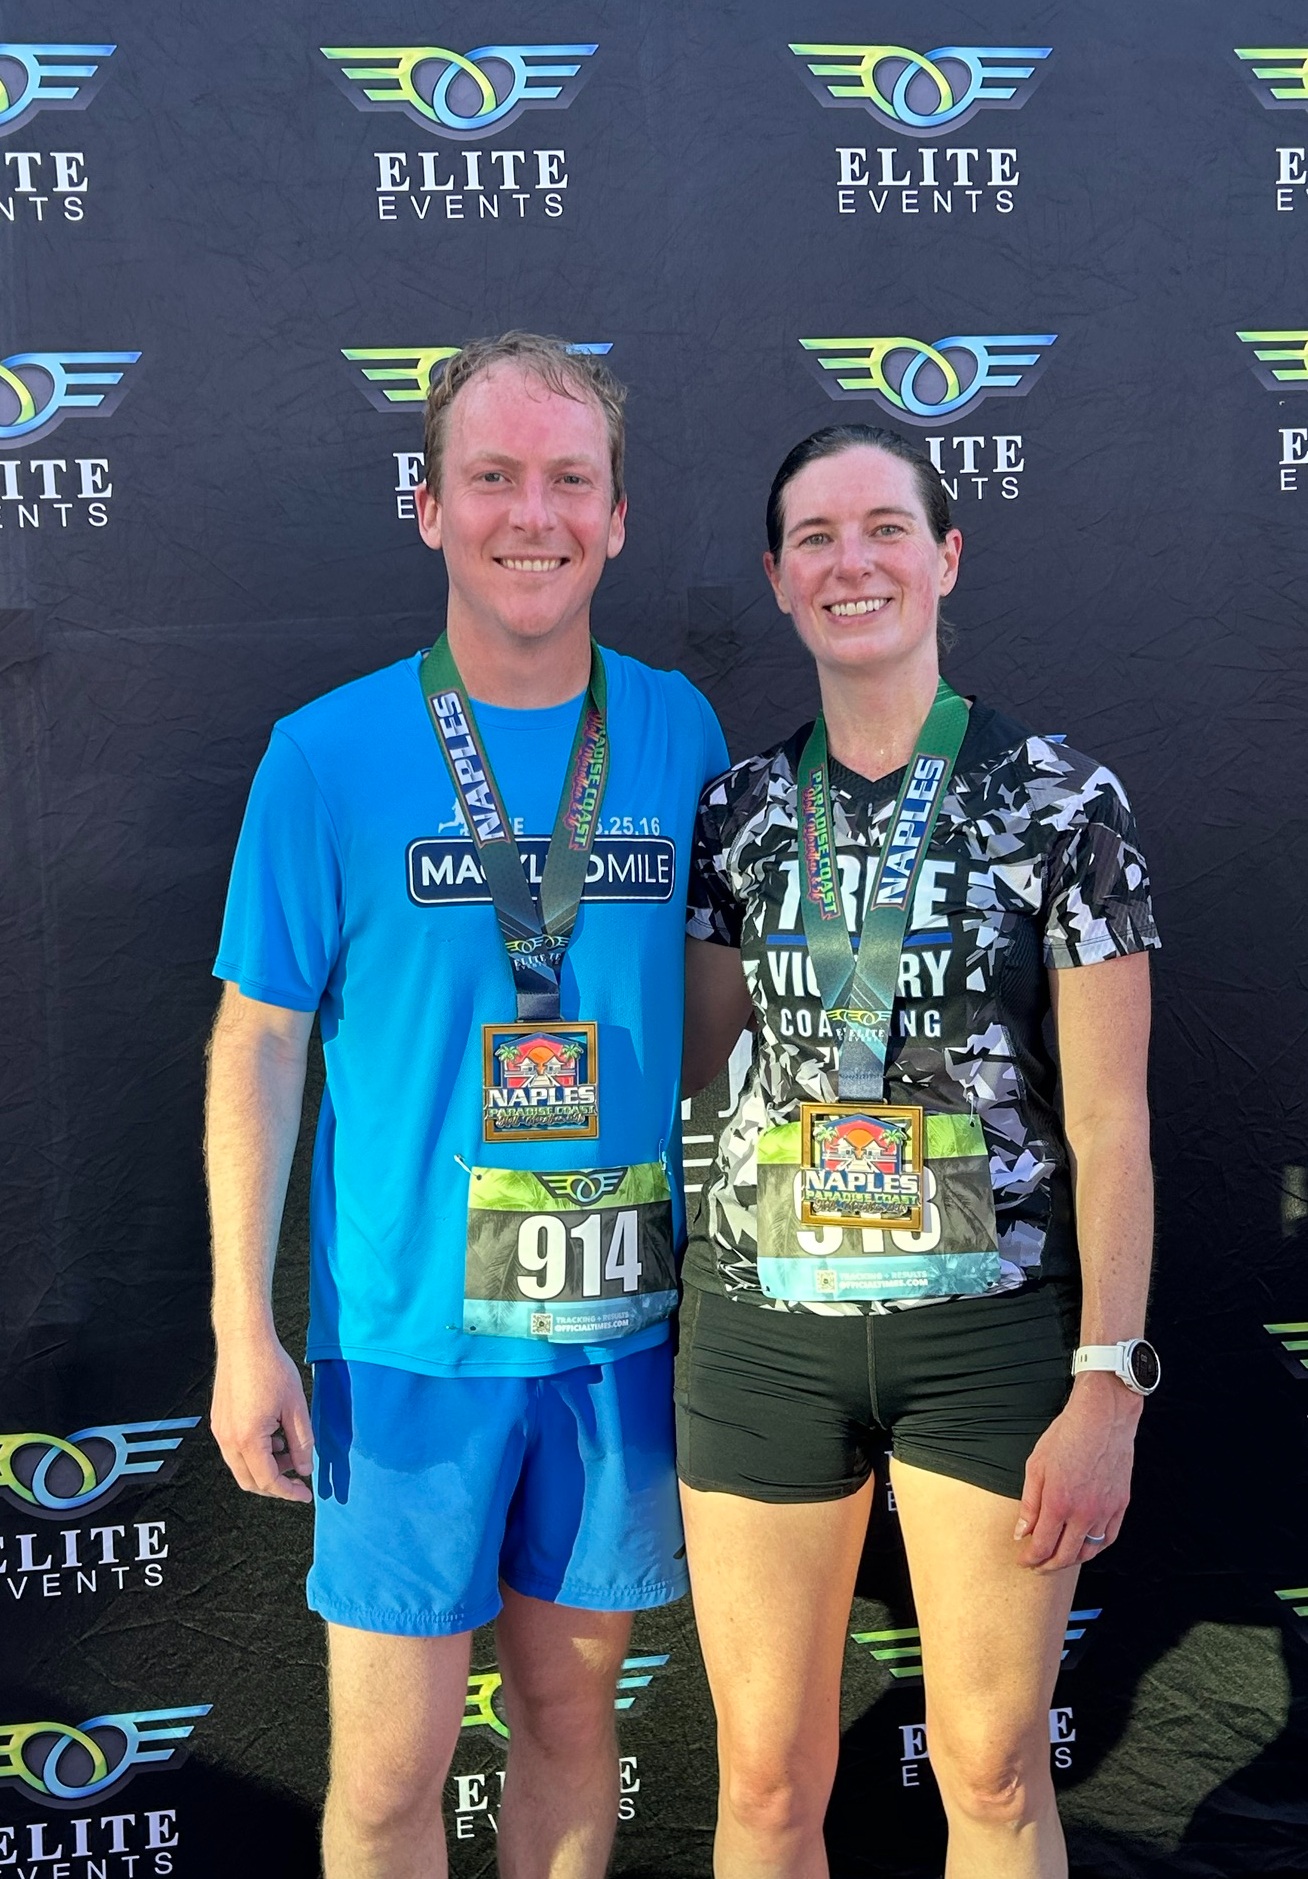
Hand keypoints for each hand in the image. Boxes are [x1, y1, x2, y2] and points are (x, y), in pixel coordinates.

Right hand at [211, 1331, 313, 1503]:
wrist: (244, 1340)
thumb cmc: (270, 1367)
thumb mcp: (296, 1407)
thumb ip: (302, 1443)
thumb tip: (305, 1469)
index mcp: (248, 1439)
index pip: (268, 1481)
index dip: (289, 1492)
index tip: (306, 1494)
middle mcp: (228, 1439)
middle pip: (250, 1481)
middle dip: (276, 1484)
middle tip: (298, 1477)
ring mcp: (220, 1431)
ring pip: (241, 1467)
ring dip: (265, 1467)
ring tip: (289, 1445)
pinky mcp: (218, 1421)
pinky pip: (235, 1450)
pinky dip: (255, 1452)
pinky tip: (273, 1434)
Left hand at [1013, 1372, 1140, 1570]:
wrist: (1102, 1418)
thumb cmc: (1066, 1436)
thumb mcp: (1036, 1466)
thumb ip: (1029, 1504)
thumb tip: (1022, 1533)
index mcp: (1058, 1503)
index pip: (1042, 1546)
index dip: (1030, 1559)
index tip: (1023, 1560)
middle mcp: (1083, 1513)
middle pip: (1065, 1556)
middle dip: (1048, 1565)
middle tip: (1038, 1565)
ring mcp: (1105, 1511)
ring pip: (1089, 1551)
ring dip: (1071, 1559)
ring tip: (1059, 1558)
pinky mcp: (1120, 1505)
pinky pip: (1108, 1538)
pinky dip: (1095, 1548)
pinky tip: (1085, 1547)